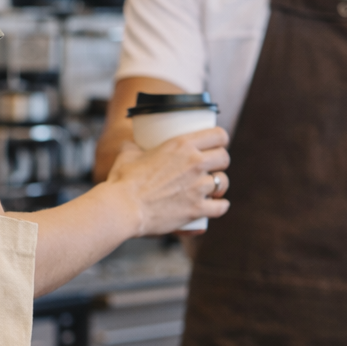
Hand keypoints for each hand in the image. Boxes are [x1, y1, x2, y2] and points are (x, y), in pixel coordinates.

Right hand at [103, 127, 230, 236]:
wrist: (122, 208)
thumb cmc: (122, 181)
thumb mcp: (127, 154)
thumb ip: (134, 146)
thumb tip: (131, 144)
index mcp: (181, 145)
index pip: (218, 135)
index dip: (221, 139)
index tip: (216, 144)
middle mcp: (194, 163)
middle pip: (224, 158)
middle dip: (220, 162)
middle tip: (211, 167)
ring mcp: (197, 187)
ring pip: (223, 183)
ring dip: (219, 185)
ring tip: (212, 189)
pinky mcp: (196, 209)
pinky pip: (220, 207)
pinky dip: (219, 207)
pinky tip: (216, 206)